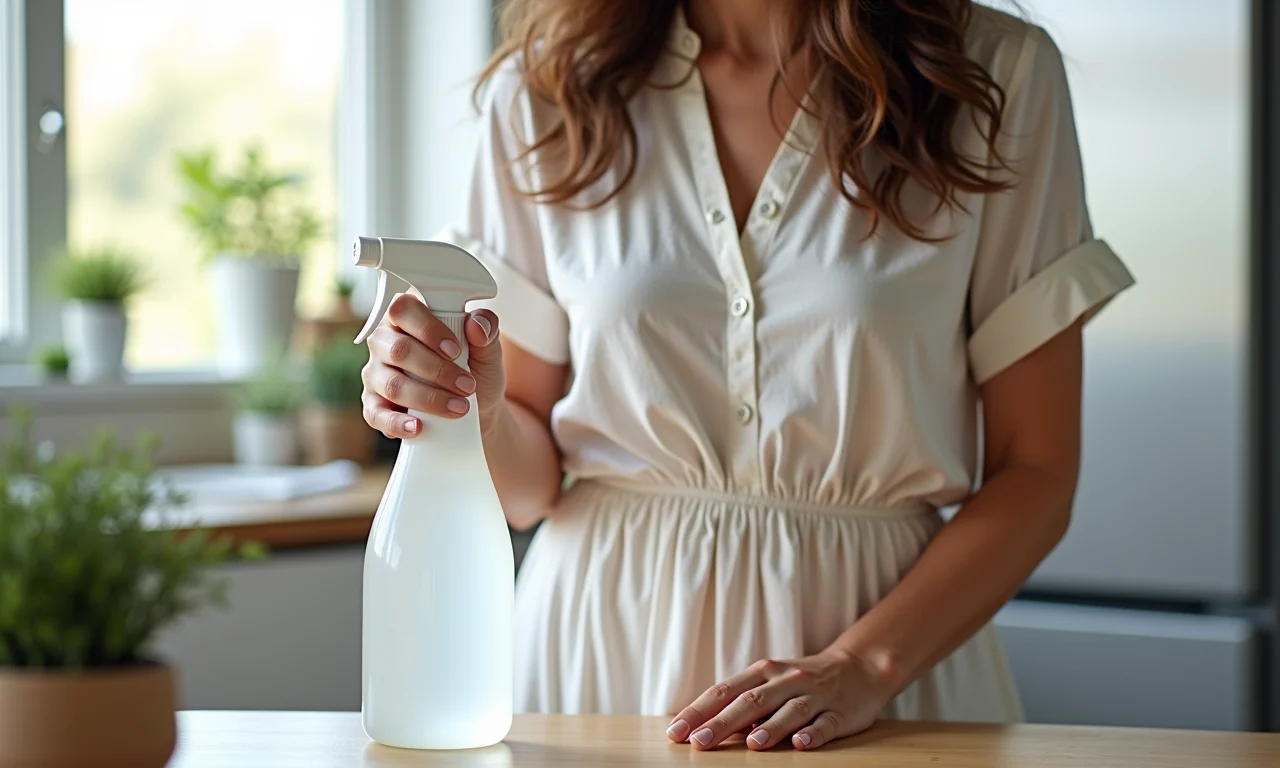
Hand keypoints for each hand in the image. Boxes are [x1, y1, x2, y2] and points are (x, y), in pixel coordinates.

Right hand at [361, 293, 504, 437]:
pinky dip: (397, 423)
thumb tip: (476, 325)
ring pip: (392, 384)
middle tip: (467, 385)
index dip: (428, 329)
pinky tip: (417, 427)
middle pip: (398, 349)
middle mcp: (385, 342)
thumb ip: (487, 329)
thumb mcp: (488, 349)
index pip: (404, 309)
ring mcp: (376, 374)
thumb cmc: (475, 370)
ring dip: (428, 398)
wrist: (476, 410)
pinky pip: (375, 414)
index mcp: (407, 319)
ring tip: (459, 407)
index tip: (456, 350)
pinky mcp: (374, 405)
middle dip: (437, 370)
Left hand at [665, 649, 895, 751]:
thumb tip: (705, 727)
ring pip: (788, 711)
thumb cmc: (802, 680)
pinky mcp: (839, 713)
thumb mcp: (770, 684)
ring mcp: (814, 696)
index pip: (724, 691)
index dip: (699, 712)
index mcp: (763, 672)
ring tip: (751, 744)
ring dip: (770, 728)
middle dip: (723, 722)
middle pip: (751, 701)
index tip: (676, 732)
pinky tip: (801, 744)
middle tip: (700, 742)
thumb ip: (742, 703)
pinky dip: (813, 734)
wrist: (858, 667)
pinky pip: (825, 724)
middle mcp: (786, 681)